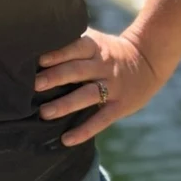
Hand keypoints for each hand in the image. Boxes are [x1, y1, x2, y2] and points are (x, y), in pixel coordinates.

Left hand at [34, 26, 167, 146]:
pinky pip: (101, 120)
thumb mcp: (95, 41)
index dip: (57, 53)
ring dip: (65, 104)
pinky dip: (84, 130)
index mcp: (95, 47)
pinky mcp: (119, 106)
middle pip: (77, 70)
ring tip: (44, 113)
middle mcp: (102, 65)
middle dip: (55, 77)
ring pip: (87, 95)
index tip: (37, 60)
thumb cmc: (109, 51)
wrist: (147, 61)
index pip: (75, 47)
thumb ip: (72, 43)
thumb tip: (37, 47)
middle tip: (33, 85)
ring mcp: (112, 86)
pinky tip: (66, 139)